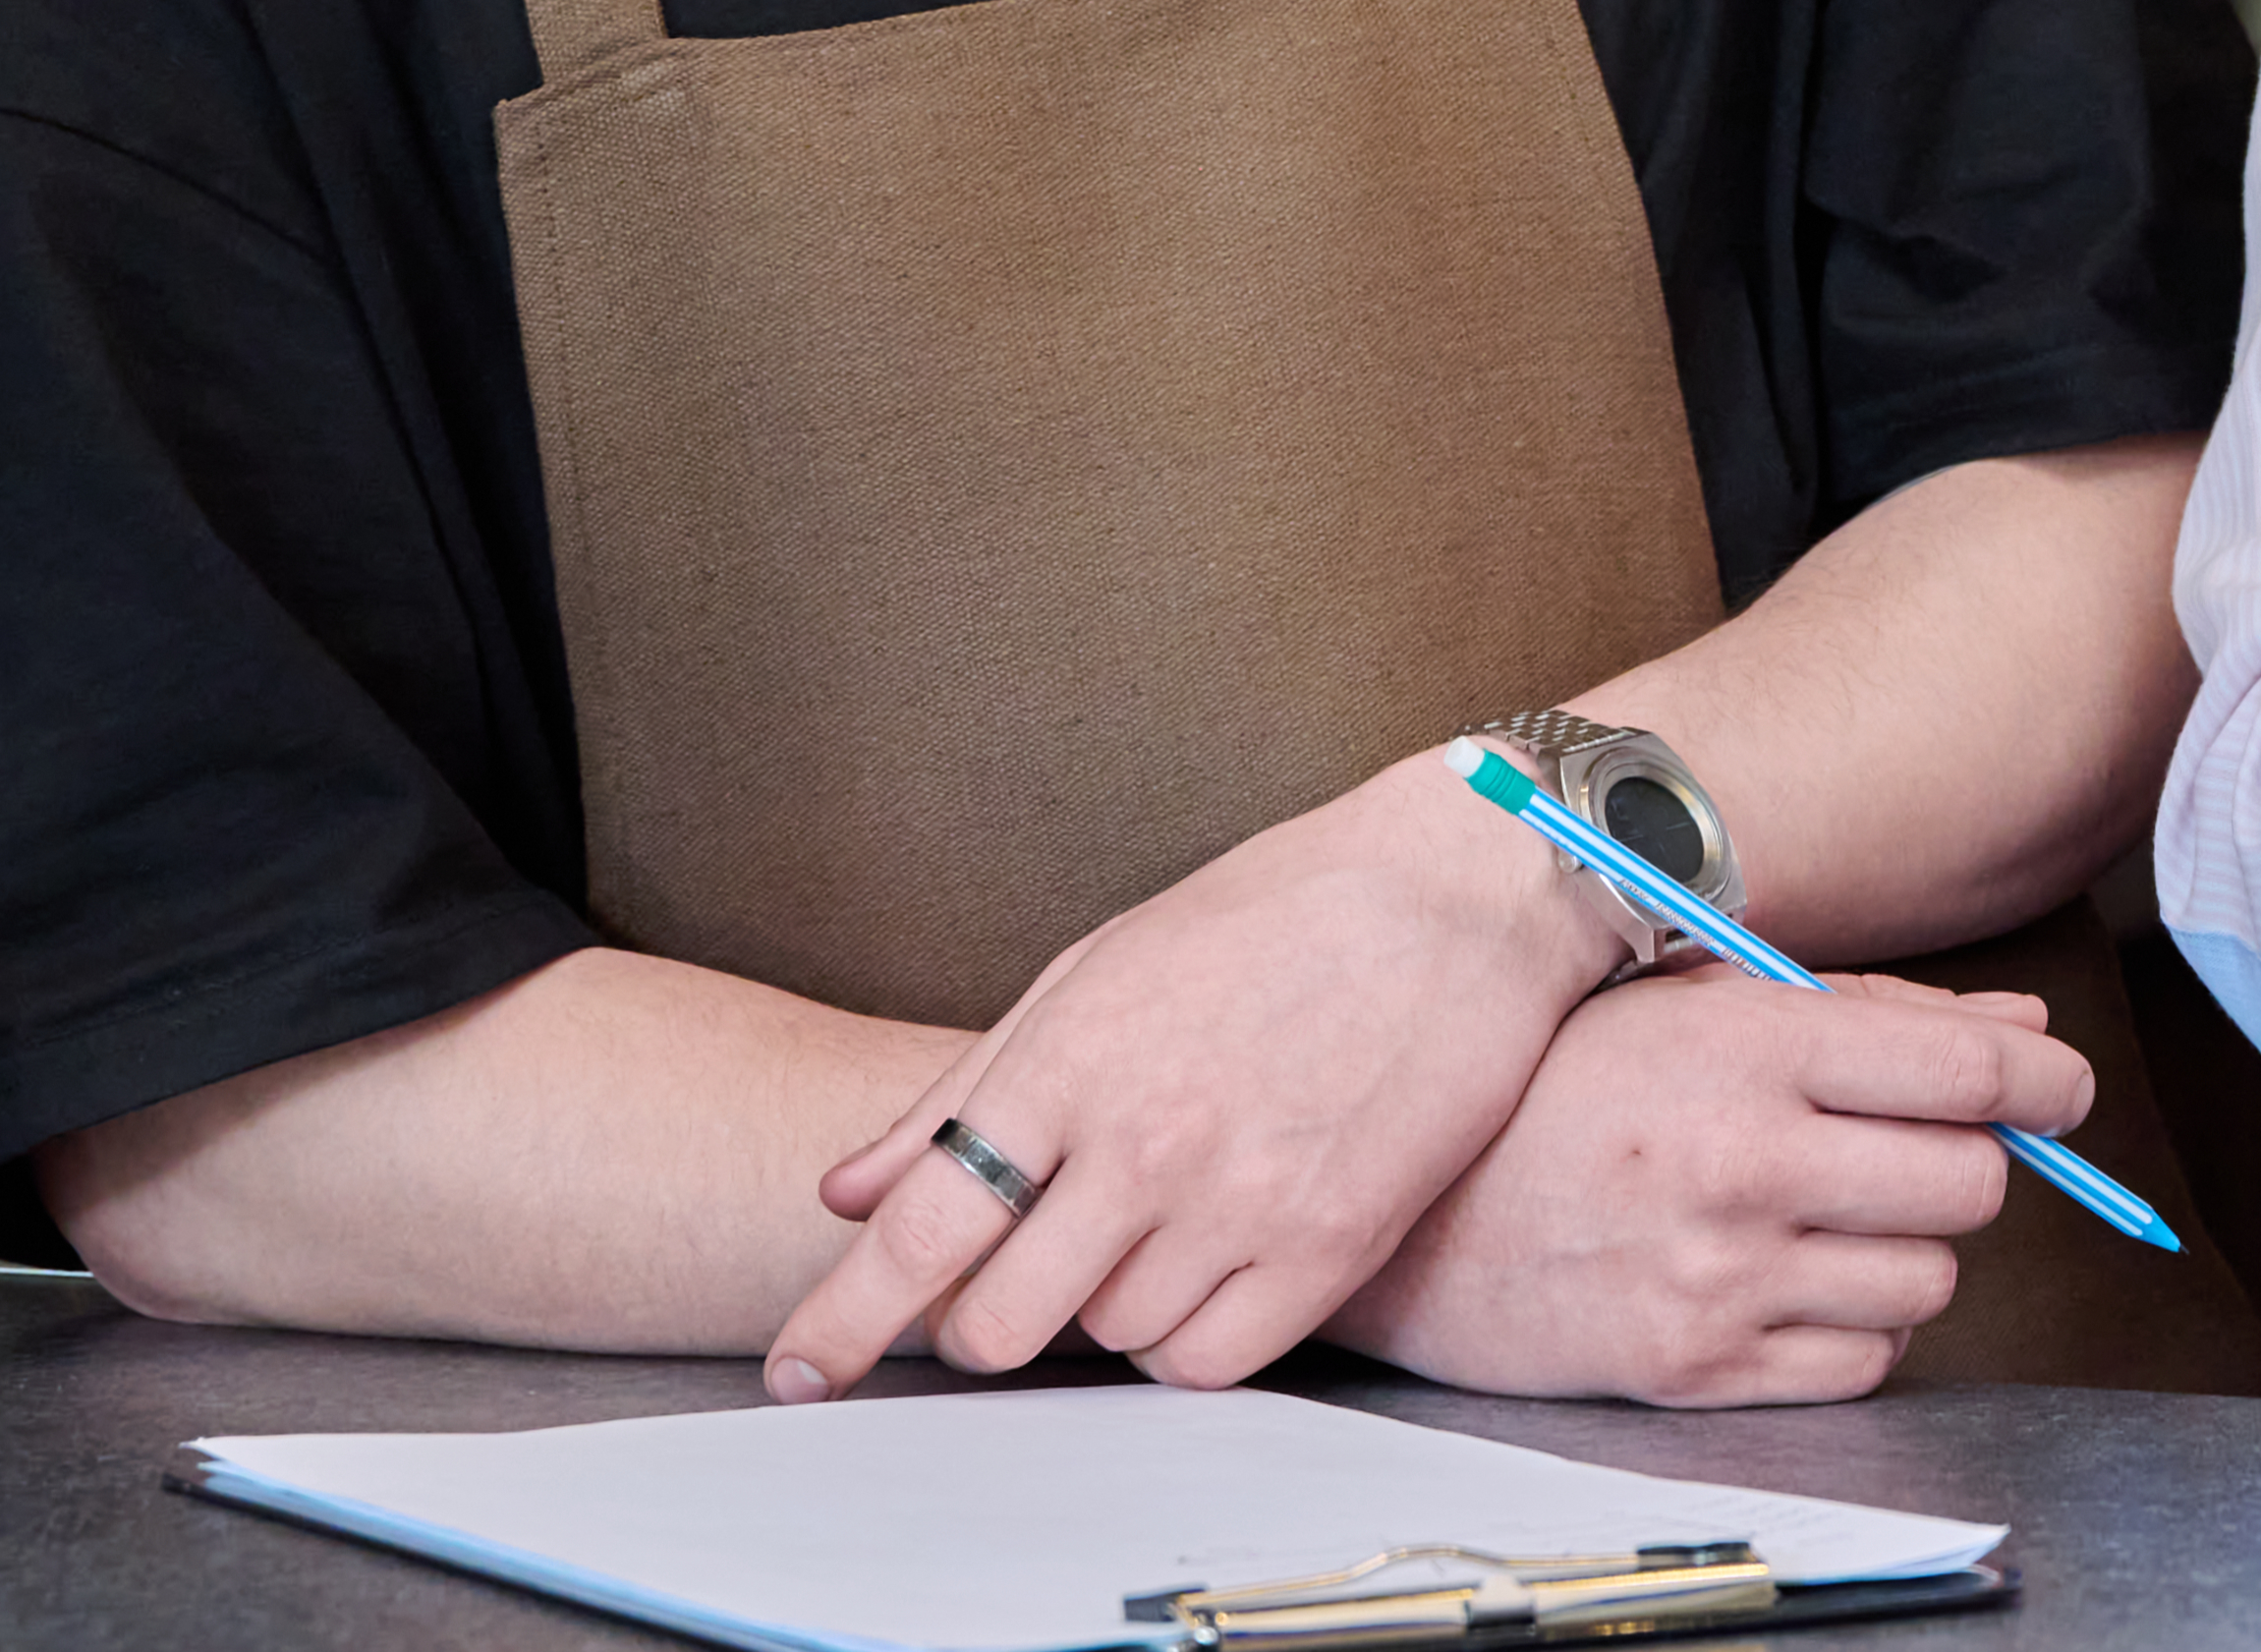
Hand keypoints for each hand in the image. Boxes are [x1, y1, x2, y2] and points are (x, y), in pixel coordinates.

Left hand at [764, 743, 1618, 1399]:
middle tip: (1017, 1276)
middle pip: (999, 1322)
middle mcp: (1145, 1141)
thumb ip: (967, 1088)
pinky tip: (1204, 1268)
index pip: (923, 1227)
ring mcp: (1239, 1200)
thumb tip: (850, 1187)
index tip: (801, 1369)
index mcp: (1072, 1059)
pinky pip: (1206, 1361)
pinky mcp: (1328, 1245)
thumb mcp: (1097, 967)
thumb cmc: (1277, 911)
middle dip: (983, 1319)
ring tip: (1154, 1217)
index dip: (845, 1317)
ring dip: (1101, 1305)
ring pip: (1105, 1339)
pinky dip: (1184, 1338)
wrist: (1459, 893)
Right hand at [1324, 969, 2089, 1405]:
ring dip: (1908, 1249)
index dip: (2045, 1084)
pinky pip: (1861, 1366)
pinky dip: (1855, 1330)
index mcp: (1748, 1049)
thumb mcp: (1701, 999)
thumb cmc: (1556, 1083)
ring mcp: (1722, 1279)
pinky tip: (1796, 1282)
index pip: (1967, 1075)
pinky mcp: (1697, 1371)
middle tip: (1917, 1148)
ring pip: (1928, 1281)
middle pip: (1969, 1184)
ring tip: (1835, 1215)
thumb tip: (2023, 1038)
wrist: (1406, 1210)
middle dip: (1967, 1163)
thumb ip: (1870, 1013)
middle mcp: (1745, 1165)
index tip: (2060, 1091)